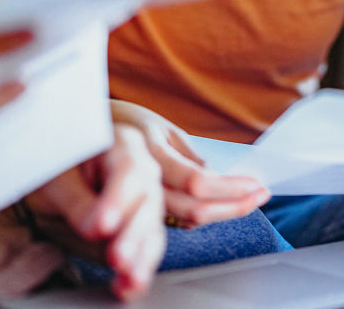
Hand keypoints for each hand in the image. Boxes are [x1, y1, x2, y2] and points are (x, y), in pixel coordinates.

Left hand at [26, 125, 164, 300]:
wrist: (49, 185)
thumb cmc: (52, 171)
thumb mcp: (56, 180)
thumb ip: (77, 201)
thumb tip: (96, 229)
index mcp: (122, 144)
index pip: (129, 170)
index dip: (119, 199)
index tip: (103, 225)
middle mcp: (142, 170)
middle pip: (149, 201)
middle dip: (134, 233)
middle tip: (117, 258)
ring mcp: (144, 201)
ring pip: (153, 229)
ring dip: (142, 257)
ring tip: (129, 279)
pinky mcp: (141, 229)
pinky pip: (146, 250)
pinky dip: (139, 270)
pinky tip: (127, 287)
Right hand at [111, 100, 269, 228]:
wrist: (83, 133)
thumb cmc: (126, 123)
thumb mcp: (160, 129)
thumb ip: (187, 156)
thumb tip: (215, 177)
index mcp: (150, 150)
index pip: (196, 181)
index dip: (229, 189)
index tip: (256, 185)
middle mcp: (142, 178)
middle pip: (193, 209)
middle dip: (233, 206)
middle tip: (261, 195)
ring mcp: (136, 198)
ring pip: (183, 219)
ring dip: (221, 212)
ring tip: (250, 199)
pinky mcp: (134, 211)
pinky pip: (172, 220)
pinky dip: (198, 217)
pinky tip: (217, 207)